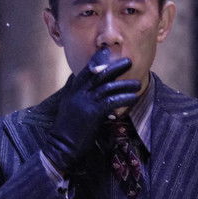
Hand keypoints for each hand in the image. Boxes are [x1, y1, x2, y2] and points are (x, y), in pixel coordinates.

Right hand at [43, 47, 140, 174]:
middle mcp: (77, 93)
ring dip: (125, 84)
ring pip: (108, 86)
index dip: (97, 60)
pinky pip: (112, 101)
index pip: (86, 70)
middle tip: (128, 61)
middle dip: (115, 66)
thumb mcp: (67, 106)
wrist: (60, 147)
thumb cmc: (66, 129)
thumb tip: (76, 79)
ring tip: (137, 83)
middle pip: (99, 74)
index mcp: (72, 90)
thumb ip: (74, 92)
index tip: (107, 52)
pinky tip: (133, 97)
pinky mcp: (92, 112)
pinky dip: (124, 97)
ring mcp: (84, 101)